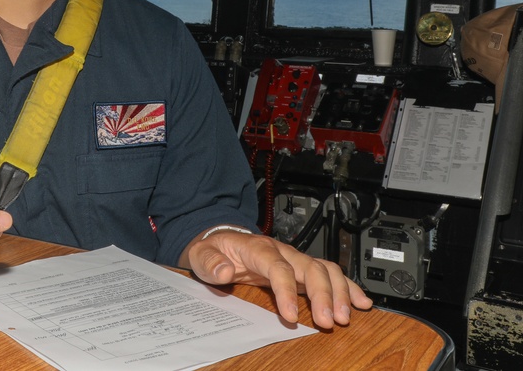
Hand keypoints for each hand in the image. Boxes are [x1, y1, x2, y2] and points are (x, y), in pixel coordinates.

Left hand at [184, 229, 372, 328]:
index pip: (277, 267)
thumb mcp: (202, 254)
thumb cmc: (214, 250)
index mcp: (257, 248)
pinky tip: (361, 302)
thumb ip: (210, 262)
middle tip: (328, 322)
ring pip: (325, 269)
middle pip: (310, 268)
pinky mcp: (302, 270)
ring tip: (345, 317)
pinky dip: (348, 287)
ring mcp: (295, 260)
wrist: (222, 241)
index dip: (286, 290)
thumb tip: (223, 270)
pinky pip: (330, 274)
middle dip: (322, 295)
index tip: (291, 315)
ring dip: (339, 292)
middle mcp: (282, 251)